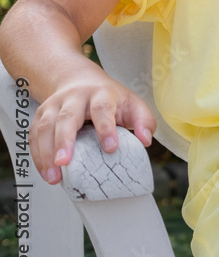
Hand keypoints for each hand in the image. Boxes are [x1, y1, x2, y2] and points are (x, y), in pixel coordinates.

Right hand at [29, 69, 156, 184]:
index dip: (106, 128)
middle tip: (65, 163)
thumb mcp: (131, 103)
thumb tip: (145, 140)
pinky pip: (34, 135)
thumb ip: (143, 121)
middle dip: (65, 140)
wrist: (78, 79)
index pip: (102, 108)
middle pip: (67, 116)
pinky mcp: (40, 115)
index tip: (110, 148)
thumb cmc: (108, 97)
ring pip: (46, 126)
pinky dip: (38, 155)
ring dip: (46, 152)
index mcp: (100, 93)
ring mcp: (54, 104)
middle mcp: (74, 97)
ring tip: (54, 176)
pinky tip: (46, 172)